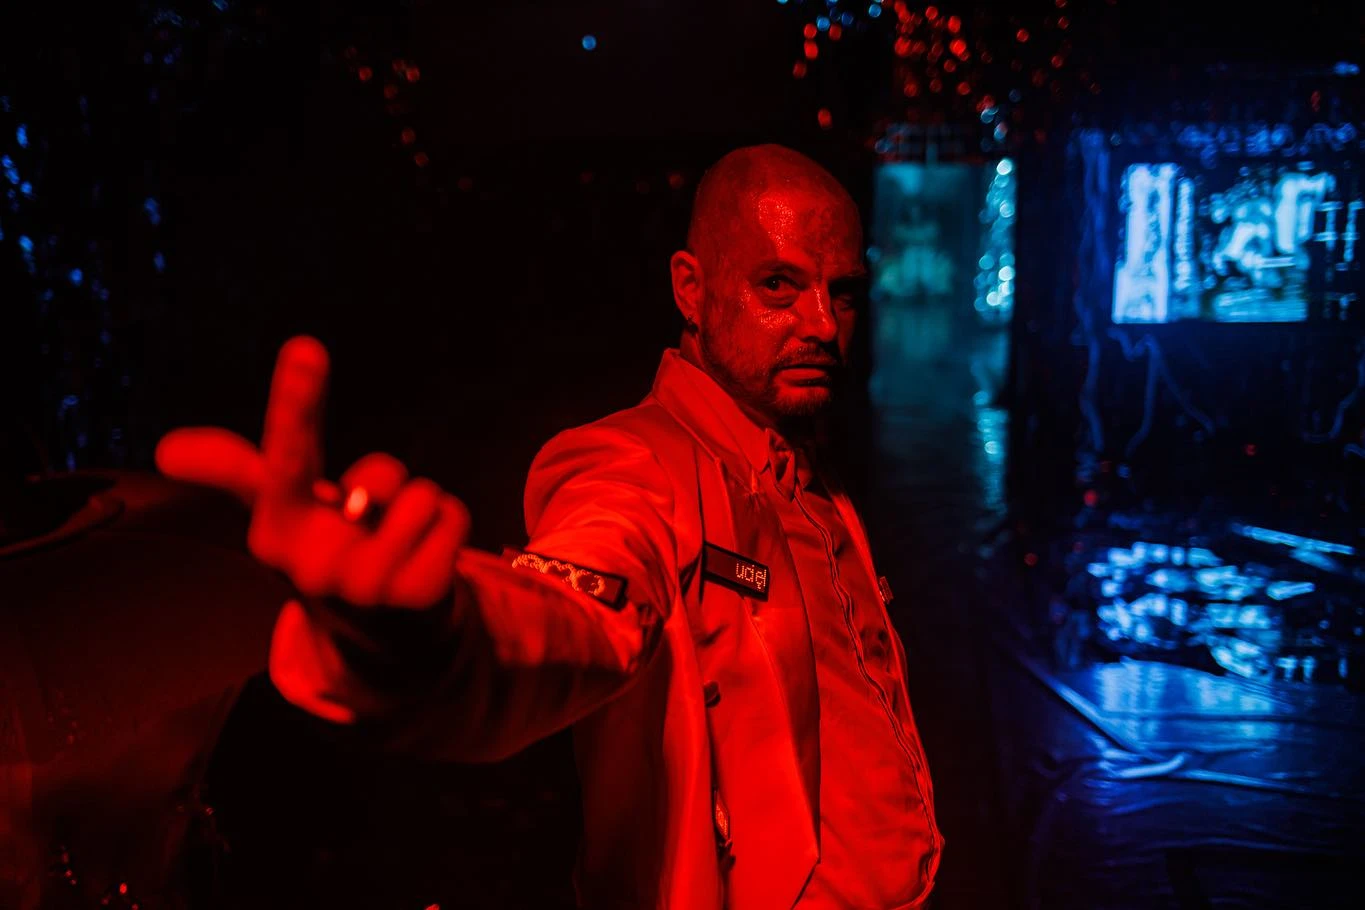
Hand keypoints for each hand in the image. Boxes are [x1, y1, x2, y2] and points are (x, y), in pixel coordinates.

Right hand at [155, 336, 468, 609]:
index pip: (279, 461)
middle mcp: (313, 563)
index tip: (305, 349)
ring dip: (418, 503)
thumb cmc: (329, 548)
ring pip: (420, 493)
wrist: (382, 633)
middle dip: (354, 457)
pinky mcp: (419, 594)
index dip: (294, 403)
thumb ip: (236, 468)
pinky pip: (452, 517)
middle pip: (371, 473)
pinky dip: (448, 525)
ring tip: (397, 534)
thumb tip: (167, 449)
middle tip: (330, 422)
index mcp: (275, 530)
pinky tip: (425, 553)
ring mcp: (367, 584)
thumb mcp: (284, 508)